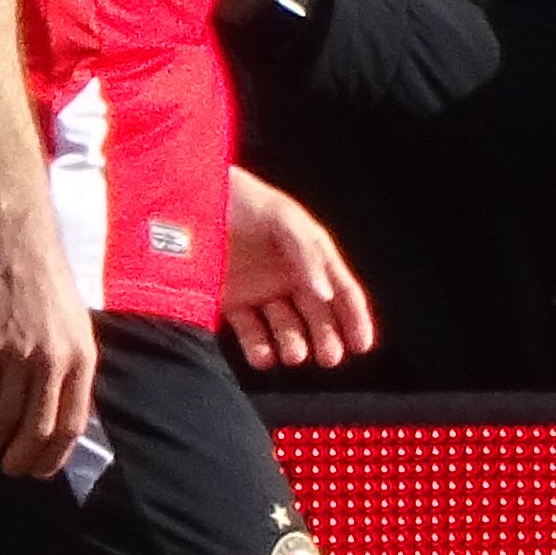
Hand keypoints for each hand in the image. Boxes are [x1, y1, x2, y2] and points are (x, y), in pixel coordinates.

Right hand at [0, 194, 100, 477]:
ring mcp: (18, 355)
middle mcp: (53, 362)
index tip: (38, 470)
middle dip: (20, 458)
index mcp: (81, 360)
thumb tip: (63, 415)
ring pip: (4, 417)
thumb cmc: (48, 286)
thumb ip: (72, 370)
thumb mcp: (77, 328)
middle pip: (37, 429)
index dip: (53, 456)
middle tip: (7, 467)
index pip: (71, 425)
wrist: (18, 246)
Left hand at [221, 166, 378, 371]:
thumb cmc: (244, 199)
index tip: (362, 344)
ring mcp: (260, 291)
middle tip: (330, 356)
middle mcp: (289, 277)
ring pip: (285, 327)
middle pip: (317, 316)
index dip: (355, 318)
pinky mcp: (231, 301)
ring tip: (295, 355)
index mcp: (311, 256)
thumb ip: (307, 255)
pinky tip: (264, 356)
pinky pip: (250, 330)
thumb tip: (324, 294)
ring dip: (293, 343)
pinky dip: (258, 347)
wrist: (193, 198)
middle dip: (326, 337)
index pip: (341, 292)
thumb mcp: (284, 219)